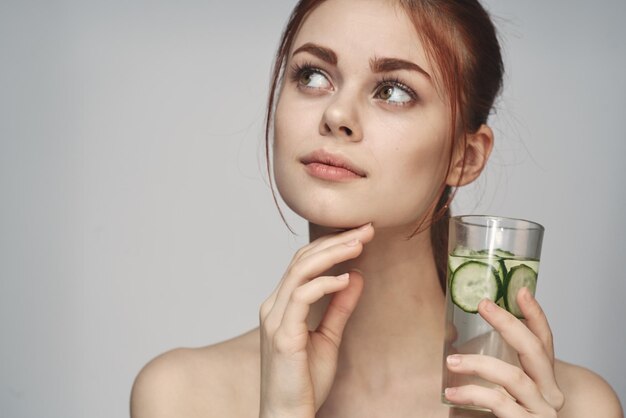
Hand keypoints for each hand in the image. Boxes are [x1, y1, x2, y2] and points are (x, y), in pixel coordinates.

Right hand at [258, 224, 373, 417]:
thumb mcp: (329, 338)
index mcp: (282, 305)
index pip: (304, 262)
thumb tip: (355, 276)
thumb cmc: (304, 382)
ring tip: (359, 243)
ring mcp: (274, 319)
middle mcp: (273, 306)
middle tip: (366, 229)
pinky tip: (346, 278)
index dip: (332, 244)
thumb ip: (339, 307)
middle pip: (302, 259)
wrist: (288, 415)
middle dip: (336, 240)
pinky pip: (301, 296)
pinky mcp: (282, 334)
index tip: (361, 234)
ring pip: (300, 270)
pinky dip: (325, 283)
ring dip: (332, 253)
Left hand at [444, 288, 564, 416]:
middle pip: (535, 350)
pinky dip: (473, 395)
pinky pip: (501, 404)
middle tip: (482, 305)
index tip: (520, 289)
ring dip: (479, 364)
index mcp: (543, 376)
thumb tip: (451, 332)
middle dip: (508, 323)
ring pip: (515, 378)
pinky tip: (451, 394)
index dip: (535, 314)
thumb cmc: (505, 412)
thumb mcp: (498, 383)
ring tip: (451, 362)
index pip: (545, 339)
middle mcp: (549, 392)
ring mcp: (541, 411)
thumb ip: (486, 360)